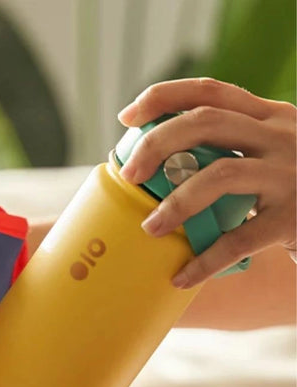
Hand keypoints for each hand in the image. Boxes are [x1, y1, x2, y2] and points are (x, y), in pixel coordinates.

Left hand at [117, 78, 295, 287]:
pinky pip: (239, 240)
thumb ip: (229, 150)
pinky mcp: (294, 218)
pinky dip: (206, 260)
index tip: (126, 117)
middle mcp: (281, 136)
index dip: (162, 98)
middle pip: (206, 122)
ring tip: (149, 228)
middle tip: (130, 175)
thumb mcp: (268, 155)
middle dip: (157, 144)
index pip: (209, 91)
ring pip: (221, 174)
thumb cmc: (290, 189)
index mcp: (268, 117)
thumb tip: (158, 166)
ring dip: (176, 203)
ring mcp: (290, 174)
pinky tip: (183, 276)